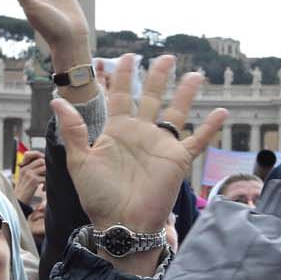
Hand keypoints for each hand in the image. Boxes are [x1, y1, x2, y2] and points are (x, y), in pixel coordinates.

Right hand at [13, 149, 45, 204]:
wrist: (19, 201)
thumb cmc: (23, 190)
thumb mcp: (24, 177)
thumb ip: (31, 169)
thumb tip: (43, 162)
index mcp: (22, 167)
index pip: (28, 154)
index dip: (37, 154)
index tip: (43, 160)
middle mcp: (25, 169)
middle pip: (41, 160)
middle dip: (47, 166)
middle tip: (47, 174)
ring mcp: (29, 174)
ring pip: (45, 168)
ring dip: (48, 175)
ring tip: (46, 182)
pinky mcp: (34, 181)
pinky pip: (46, 178)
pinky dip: (47, 183)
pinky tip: (43, 188)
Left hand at [53, 55, 226, 273]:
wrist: (121, 223)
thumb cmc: (98, 197)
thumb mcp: (80, 161)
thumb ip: (73, 130)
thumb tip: (57, 99)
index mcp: (116, 131)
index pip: (119, 96)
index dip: (122, 76)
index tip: (125, 56)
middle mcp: (140, 134)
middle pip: (151, 97)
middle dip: (158, 76)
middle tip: (166, 57)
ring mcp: (160, 146)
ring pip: (176, 113)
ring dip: (186, 94)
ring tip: (195, 74)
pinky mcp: (177, 160)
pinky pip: (197, 140)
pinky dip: (210, 127)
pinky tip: (222, 112)